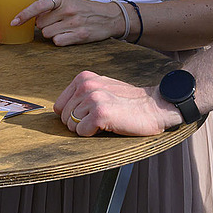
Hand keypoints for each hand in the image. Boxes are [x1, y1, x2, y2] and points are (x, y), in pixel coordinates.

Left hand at [18, 0, 126, 46]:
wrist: (108, 17)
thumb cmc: (84, 9)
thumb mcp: (69, 0)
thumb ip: (51, 6)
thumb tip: (32, 18)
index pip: (38, 6)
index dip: (24, 14)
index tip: (14, 22)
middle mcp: (68, 9)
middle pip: (41, 24)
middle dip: (45, 25)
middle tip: (56, 22)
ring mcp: (74, 23)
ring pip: (48, 34)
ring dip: (52, 34)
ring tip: (64, 28)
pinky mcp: (79, 35)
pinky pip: (57, 42)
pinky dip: (60, 40)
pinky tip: (68, 35)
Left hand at [54, 71, 178, 136]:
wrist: (154, 106)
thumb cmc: (128, 102)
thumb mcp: (101, 88)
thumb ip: (80, 94)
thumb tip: (57, 110)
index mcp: (83, 78)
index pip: (59, 106)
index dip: (73, 115)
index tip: (91, 113)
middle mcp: (86, 85)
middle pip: (64, 117)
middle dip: (79, 123)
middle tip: (101, 118)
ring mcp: (92, 98)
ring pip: (72, 126)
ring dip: (88, 128)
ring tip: (106, 120)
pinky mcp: (100, 113)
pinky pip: (82, 132)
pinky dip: (93, 134)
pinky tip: (109, 125)